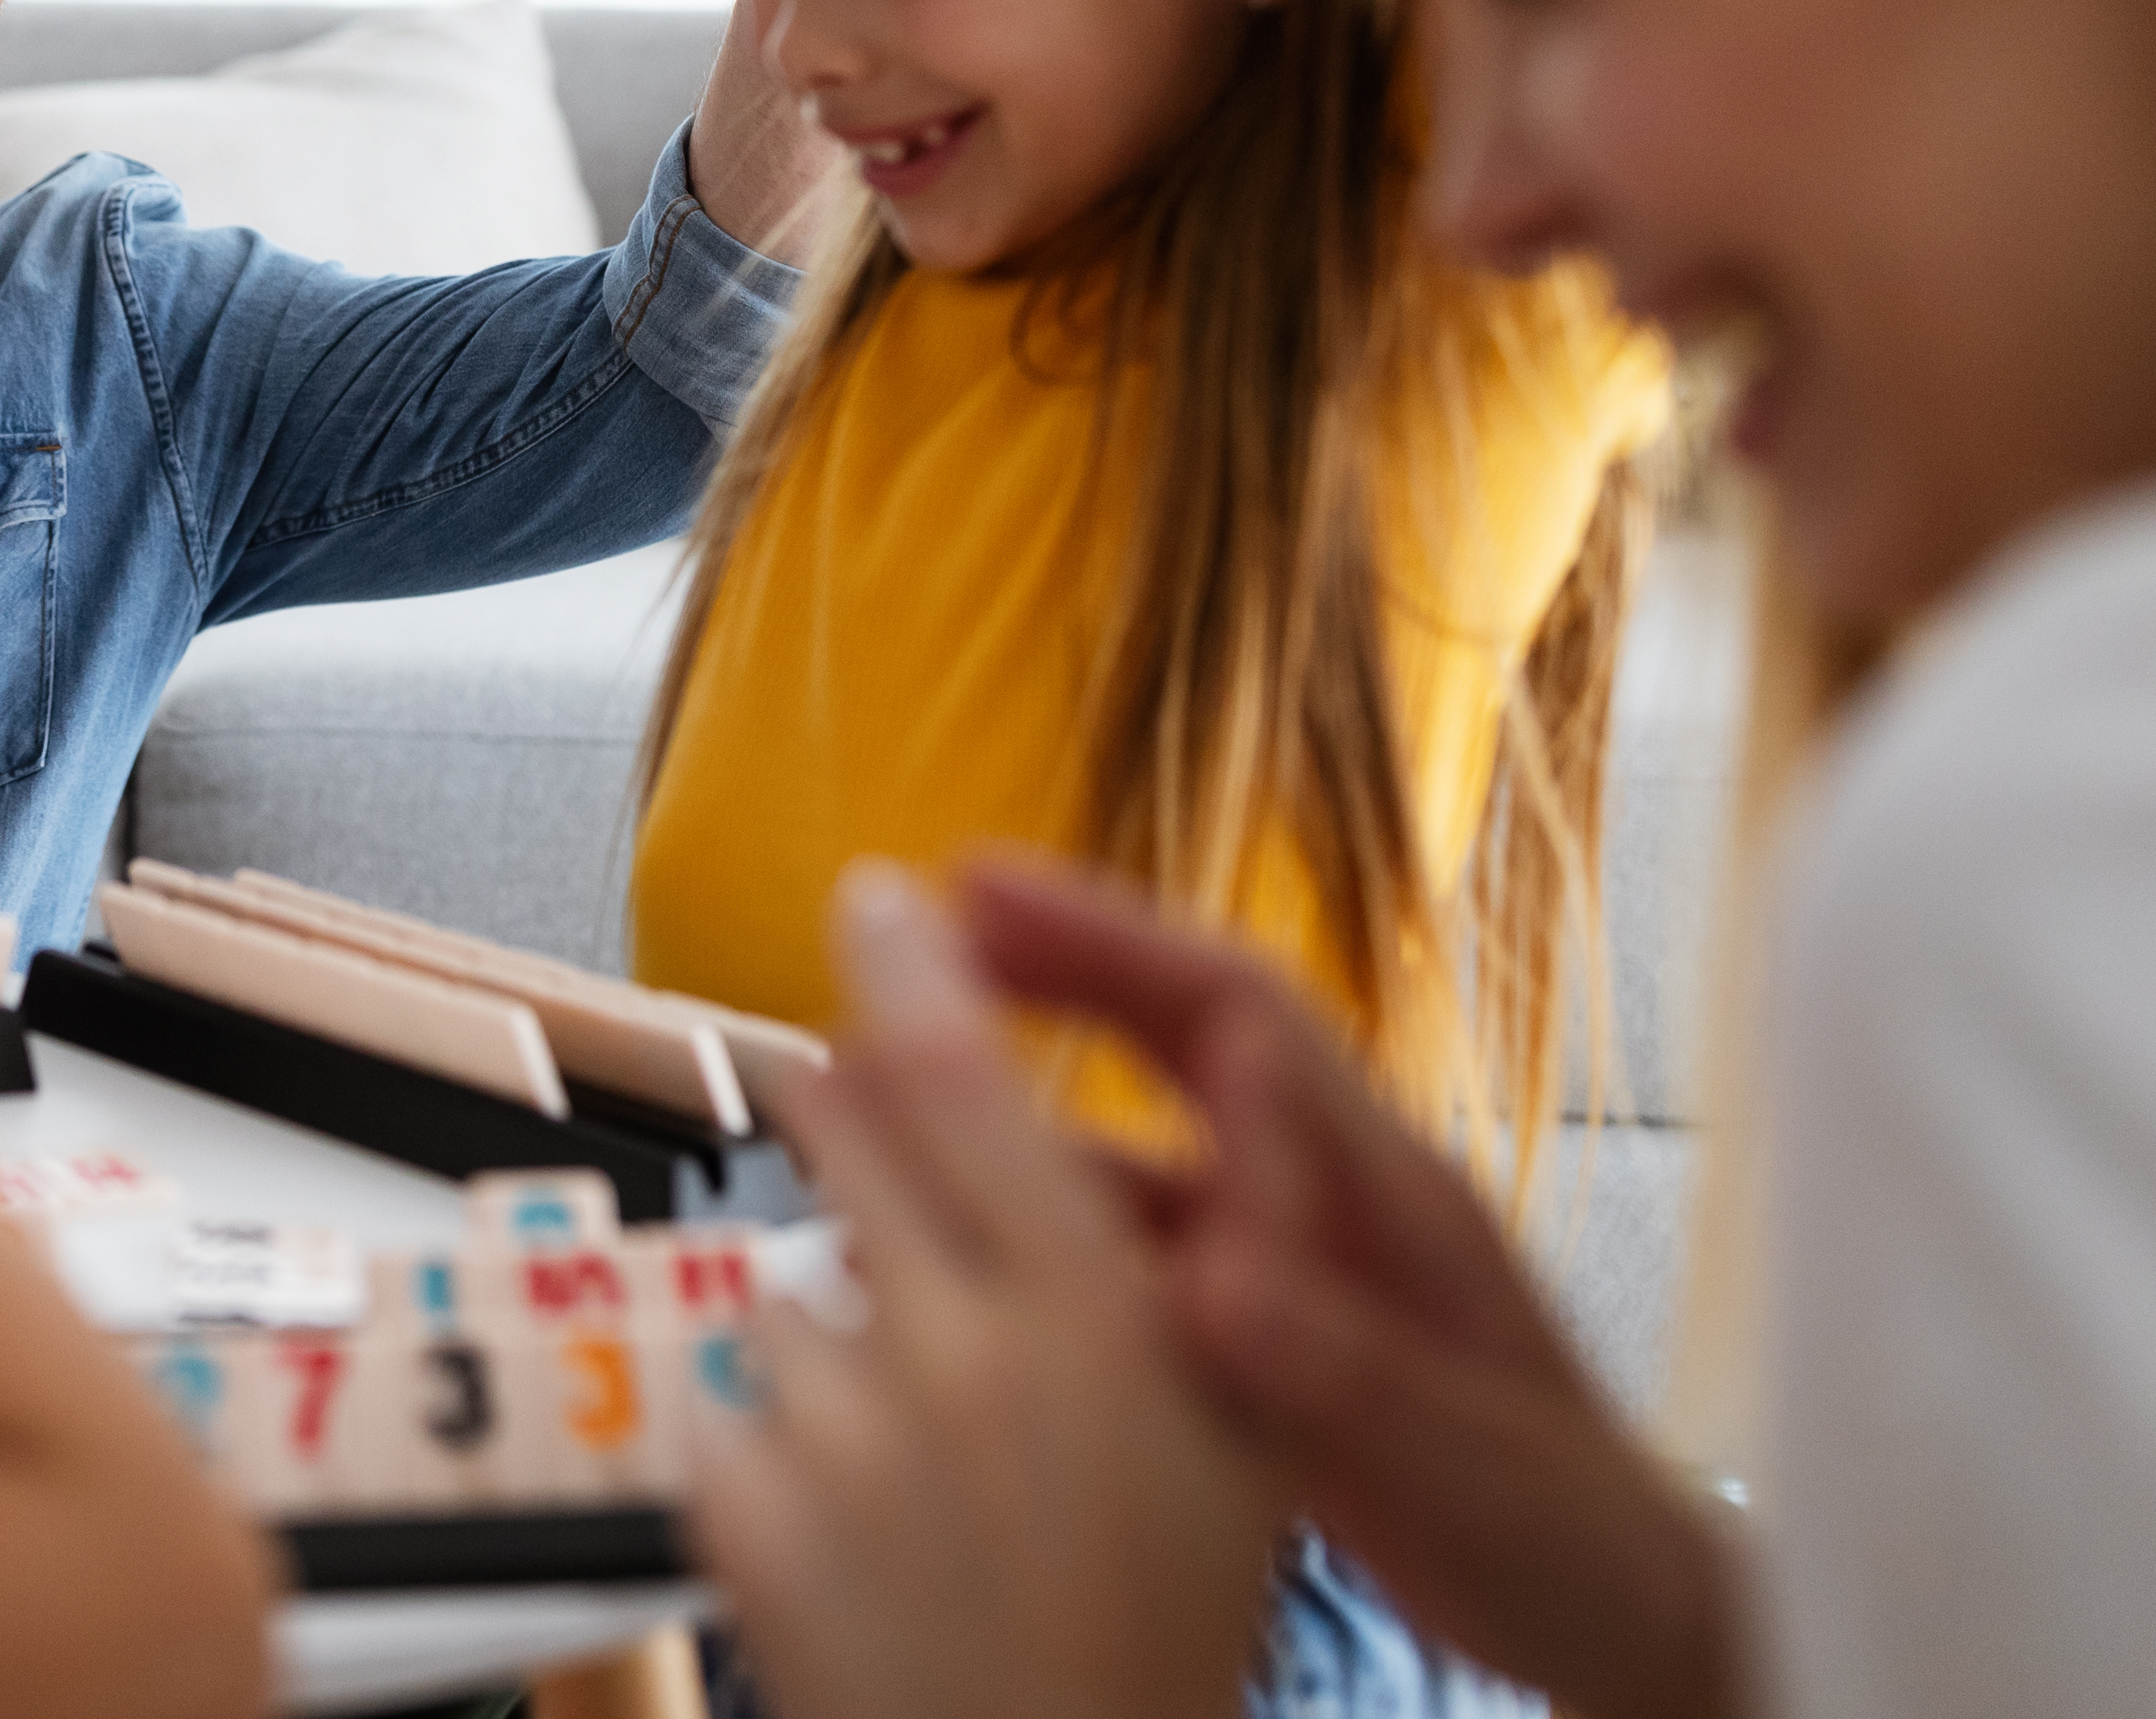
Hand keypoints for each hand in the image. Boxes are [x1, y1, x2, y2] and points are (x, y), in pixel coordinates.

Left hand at [690, 867, 1279, 1718]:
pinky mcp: (735, 1505)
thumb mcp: (1234, 1437)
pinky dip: (781, 1444)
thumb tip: (1209, 1090)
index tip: (880, 895)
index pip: (964, 1081)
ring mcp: (834, 1434)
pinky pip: (732, 1403)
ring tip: (922, 1456)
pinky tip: (857, 1526)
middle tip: (839, 1087)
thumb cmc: (1156, 1626)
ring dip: (839, 1334)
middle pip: (848, 1139)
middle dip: (842, 1102)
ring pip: (794, 1290)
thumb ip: (1199, 1258)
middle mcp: (955, 1356)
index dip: (911, 969)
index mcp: (1095, 1326)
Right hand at [957, 861, 1742, 1718]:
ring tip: (893, 1101)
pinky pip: (1135, 1262)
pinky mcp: (1264, 1347)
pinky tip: (966, 1263)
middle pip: (1177, 1043)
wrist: (1624, 1625)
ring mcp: (1292, 1270)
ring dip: (1027, 1117)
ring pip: (1140, 1158)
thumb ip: (1343, 1368)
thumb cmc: (1571, 1536)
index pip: (1236, 1017)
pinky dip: (1048, 1240)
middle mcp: (1326, 1202)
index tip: (982, 893)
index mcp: (1382, 1191)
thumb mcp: (1466, 1458)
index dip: (1107, 941)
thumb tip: (1208, 1280)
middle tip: (911, 937)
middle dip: (1050, 977)